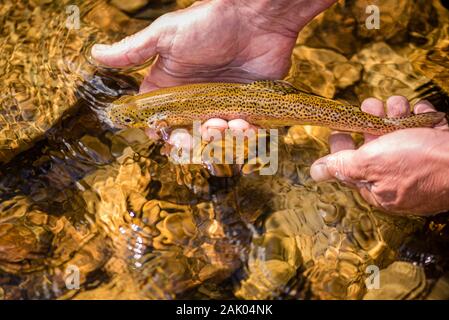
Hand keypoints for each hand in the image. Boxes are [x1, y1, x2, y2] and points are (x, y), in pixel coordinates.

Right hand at [91, 0, 335, 142]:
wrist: (255, 17)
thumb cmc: (209, 23)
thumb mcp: (166, 35)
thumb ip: (134, 51)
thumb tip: (96, 53)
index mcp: (172, 87)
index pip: (161, 120)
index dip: (162, 133)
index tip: (166, 136)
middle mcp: (196, 100)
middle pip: (189, 136)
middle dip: (194, 142)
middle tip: (203, 132)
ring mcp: (223, 104)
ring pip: (217, 139)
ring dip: (220, 139)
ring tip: (226, 124)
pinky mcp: (249, 106)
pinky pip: (246, 134)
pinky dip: (245, 137)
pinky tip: (245, 126)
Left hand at [310, 96, 448, 215]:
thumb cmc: (419, 163)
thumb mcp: (371, 163)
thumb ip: (342, 166)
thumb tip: (315, 173)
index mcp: (376, 187)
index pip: (349, 166)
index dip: (342, 143)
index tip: (340, 125)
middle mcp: (396, 177)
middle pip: (374, 145)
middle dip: (371, 121)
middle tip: (371, 106)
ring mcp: (419, 164)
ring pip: (398, 132)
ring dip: (396, 114)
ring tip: (398, 105)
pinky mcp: (438, 149)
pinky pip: (424, 128)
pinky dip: (421, 116)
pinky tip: (420, 110)